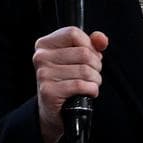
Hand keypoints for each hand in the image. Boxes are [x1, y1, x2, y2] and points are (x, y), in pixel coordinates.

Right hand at [32, 26, 108, 142]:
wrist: (53, 109)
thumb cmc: (66, 80)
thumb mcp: (77, 58)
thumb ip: (91, 44)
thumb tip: (101, 39)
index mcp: (44, 44)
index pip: (73, 33)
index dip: (89, 45)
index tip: (90, 56)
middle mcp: (40, 57)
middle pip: (83, 52)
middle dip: (95, 65)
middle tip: (92, 73)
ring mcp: (43, 74)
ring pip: (85, 70)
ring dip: (95, 80)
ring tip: (89, 83)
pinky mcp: (49, 91)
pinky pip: (81, 85)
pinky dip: (91, 90)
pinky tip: (87, 92)